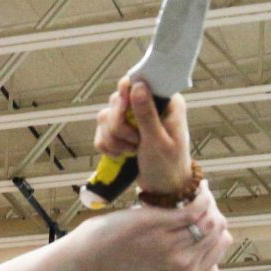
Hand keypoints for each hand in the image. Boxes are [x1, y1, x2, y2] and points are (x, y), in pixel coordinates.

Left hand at [75, 183, 229, 270]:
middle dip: (215, 208)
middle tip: (204, 195)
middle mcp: (184, 264)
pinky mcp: (162, 225)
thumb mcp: (162, 261)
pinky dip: (200, 194)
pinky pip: (195, 207)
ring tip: (198, 189)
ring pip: (209, 216)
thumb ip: (185, 252)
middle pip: (218, 228)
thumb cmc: (128, 253)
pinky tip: (196, 186)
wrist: (97, 253)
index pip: (223, 242)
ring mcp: (173, 246)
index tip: (210, 210)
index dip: (219, 223)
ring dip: (207, 198)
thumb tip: (208, 231)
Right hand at [101, 78, 192, 193]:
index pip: (137, 81)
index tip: (124, 111)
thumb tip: (138, 86)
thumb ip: (147, 114)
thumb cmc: (168, 166)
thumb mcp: (159, 141)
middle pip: (116, 100)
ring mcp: (132, 117)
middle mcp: (147, 104)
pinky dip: (108, 146)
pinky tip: (122, 155)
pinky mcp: (121, 131)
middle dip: (119, 127)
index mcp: (165, 101)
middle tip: (135, 142)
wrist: (163, 189)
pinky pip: (101, 132)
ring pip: (105, 117)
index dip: (125, 95)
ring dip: (114, 139)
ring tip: (131, 152)